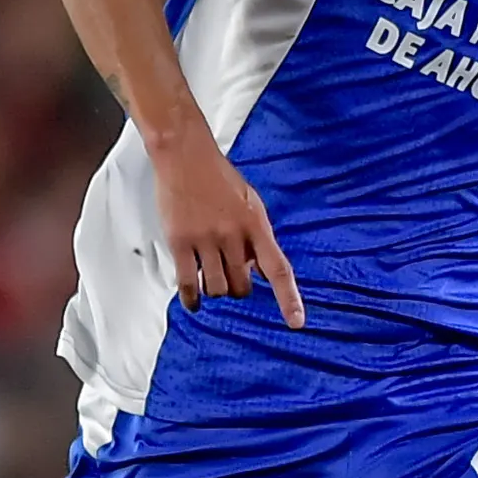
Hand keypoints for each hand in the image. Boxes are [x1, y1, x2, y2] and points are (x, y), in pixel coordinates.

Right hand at [149, 131, 305, 326]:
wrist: (186, 156)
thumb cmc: (219, 178)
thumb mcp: (251, 204)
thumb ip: (255, 236)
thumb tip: (257, 268)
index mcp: (256, 225)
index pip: (279, 269)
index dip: (289, 298)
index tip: (297, 321)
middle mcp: (233, 235)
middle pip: (243, 285)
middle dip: (239, 288)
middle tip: (232, 277)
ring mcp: (206, 239)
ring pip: (217, 288)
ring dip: (216, 290)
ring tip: (212, 279)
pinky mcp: (180, 242)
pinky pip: (189, 282)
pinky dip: (192, 298)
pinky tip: (194, 302)